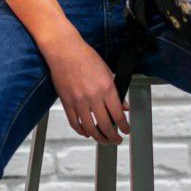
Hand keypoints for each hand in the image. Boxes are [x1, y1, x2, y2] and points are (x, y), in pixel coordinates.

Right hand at [41, 30, 129, 144]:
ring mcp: (78, 101)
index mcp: (106, 87)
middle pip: (105, 125)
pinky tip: (85, 132)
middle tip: (116, 140)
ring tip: (103, 140)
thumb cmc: (84, 56)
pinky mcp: (67, 102)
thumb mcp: (107, 71)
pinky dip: (81, 130)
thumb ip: (116, 91)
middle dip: (113, 136)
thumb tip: (123, 106)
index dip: (124, 126)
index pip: (118, 114)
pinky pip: (74, 122)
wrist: (64, 50)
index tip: (126, 131)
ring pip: (89, 127)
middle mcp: (93, 96)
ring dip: (98, 137)